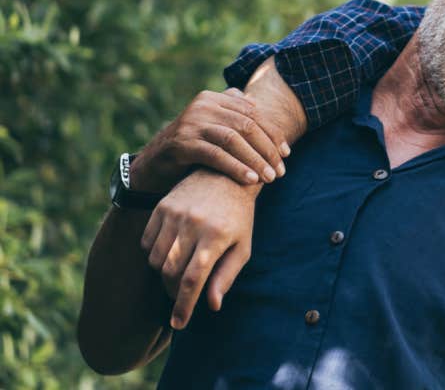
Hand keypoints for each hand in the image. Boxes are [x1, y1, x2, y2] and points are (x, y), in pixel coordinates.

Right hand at [132, 88, 289, 194]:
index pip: (253, 113)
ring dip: (255, 160)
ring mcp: (190, 123)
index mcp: (213, 98)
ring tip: (270, 178)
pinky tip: (250, 180)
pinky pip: (216, 155)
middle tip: (280, 171)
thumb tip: (257, 103)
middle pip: (246, 125)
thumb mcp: (213, 127)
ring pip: (233, 140)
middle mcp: (202, 105)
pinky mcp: (181, 143)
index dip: (273, 134)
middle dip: (267, 149)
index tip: (286, 154)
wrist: (153, 164)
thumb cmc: (192, 147)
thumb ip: (232, 114)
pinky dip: (236, 167)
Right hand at [141, 169, 256, 329]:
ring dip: (164, 274)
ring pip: (156, 260)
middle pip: (171, 273)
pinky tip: (170, 254)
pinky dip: (154, 256)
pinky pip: (147, 243)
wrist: (226, 177)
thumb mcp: (242, 246)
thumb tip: (212, 305)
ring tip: (179, 273)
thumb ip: (226, 276)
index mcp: (216, 236)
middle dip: (174, 291)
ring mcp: (174, 214)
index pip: (193, 280)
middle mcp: (192, 224)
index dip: (184, 306)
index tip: (179, 323)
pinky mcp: (161, 208)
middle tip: (182, 295)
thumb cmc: (239, 218)